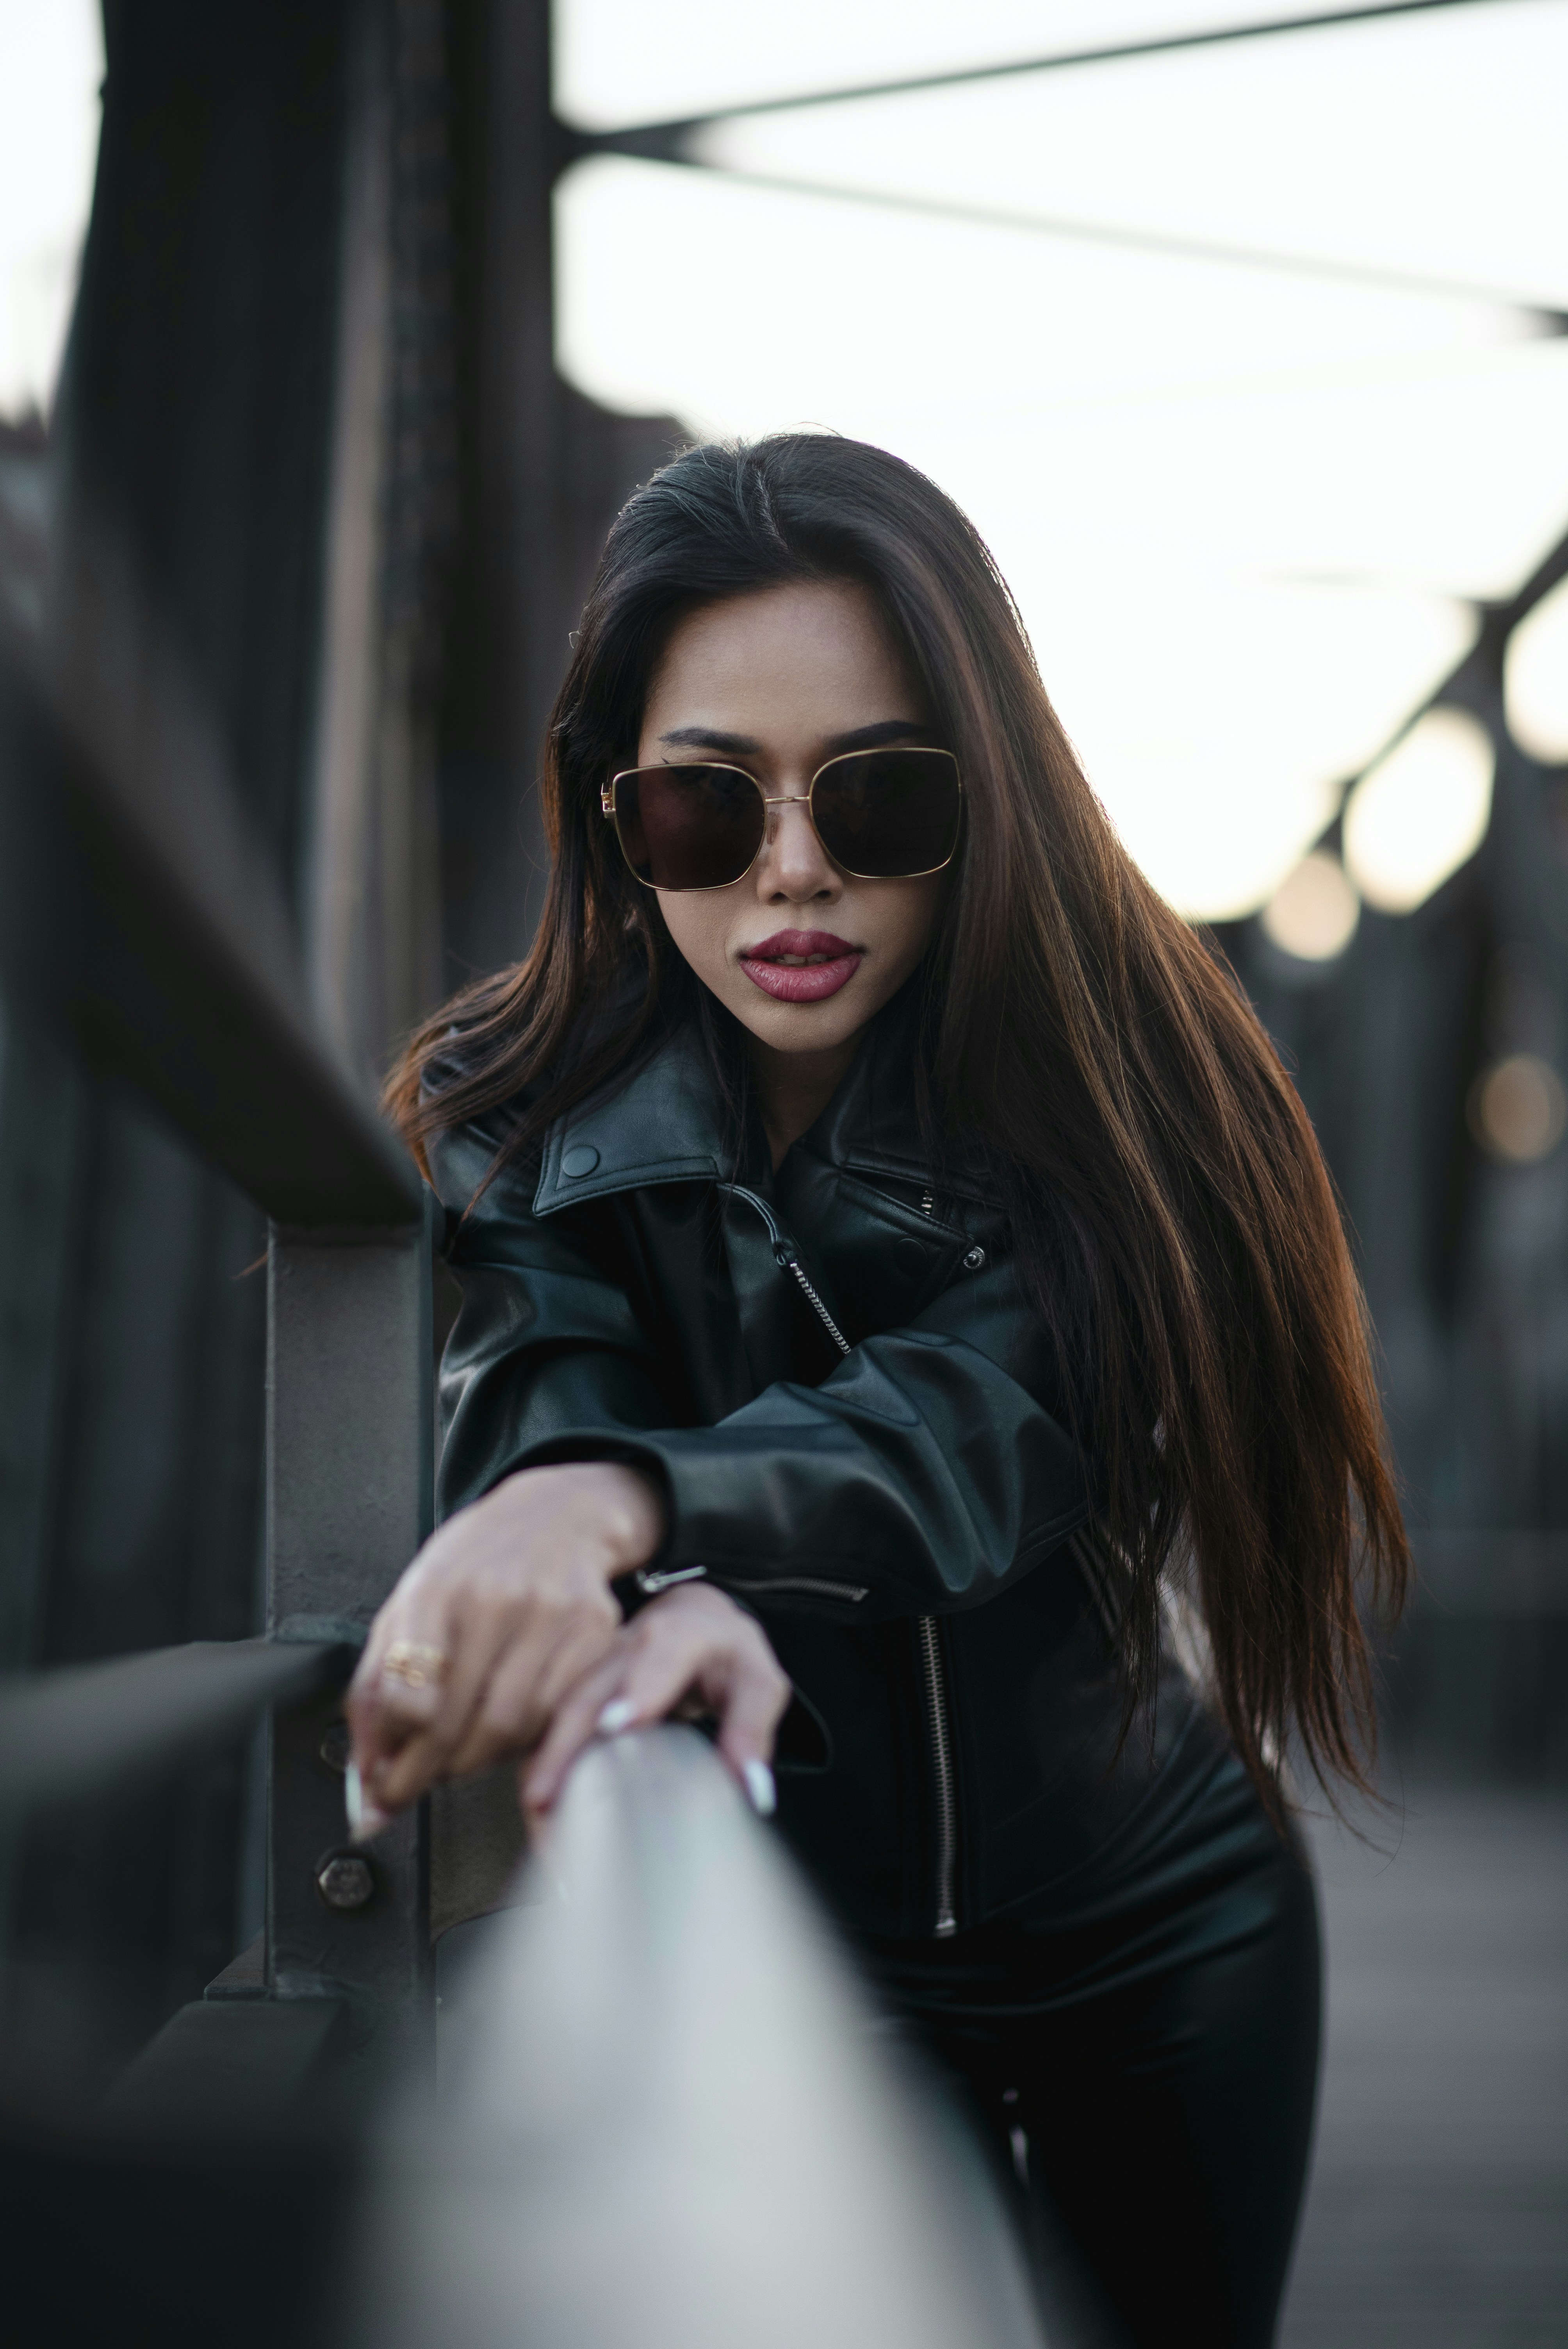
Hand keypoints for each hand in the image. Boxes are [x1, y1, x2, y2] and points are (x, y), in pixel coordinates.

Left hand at [346, 1461, 663, 1830]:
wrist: (554, 1517)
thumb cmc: (474, 1567)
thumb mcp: (407, 1606)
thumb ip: (377, 1686)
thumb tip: (366, 1775)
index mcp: (435, 1589)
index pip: (405, 1692)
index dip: (392, 1751)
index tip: (382, 1780)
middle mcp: (492, 1598)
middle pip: (455, 1721)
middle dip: (426, 1774)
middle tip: (411, 1790)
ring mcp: (549, 1612)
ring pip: (509, 1727)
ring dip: (475, 1763)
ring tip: (456, 1760)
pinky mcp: (593, 1628)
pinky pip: (556, 1714)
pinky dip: (526, 1743)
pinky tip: (505, 1735)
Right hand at [521, 1583, 792, 1824]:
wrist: (694, 1617)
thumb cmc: (727, 1655)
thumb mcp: (758, 1685)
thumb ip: (752, 1732)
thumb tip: (752, 1791)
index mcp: (678, 1635)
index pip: (657, 1658)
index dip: (637, 1691)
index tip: (615, 1725)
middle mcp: (627, 1645)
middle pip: (590, 1691)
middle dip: (565, 1743)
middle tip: (547, 1797)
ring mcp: (595, 1664)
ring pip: (560, 1710)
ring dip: (545, 1760)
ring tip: (538, 1812)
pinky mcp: (577, 1685)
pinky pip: (553, 1724)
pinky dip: (543, 1763)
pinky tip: (540, 1803)